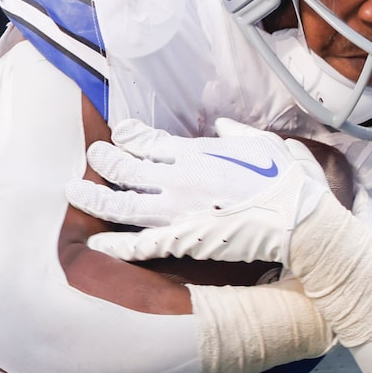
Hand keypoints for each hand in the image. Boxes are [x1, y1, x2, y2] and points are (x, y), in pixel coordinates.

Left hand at [75, 117, 337, 267]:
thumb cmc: (287, 181)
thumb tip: (222, 127)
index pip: (147, 140)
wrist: (297, 220)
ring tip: (74, 192)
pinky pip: (139, 244)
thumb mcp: (264, 143)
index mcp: (197, 151)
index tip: (118, 132)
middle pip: (125, 166)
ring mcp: (177, 210)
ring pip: (120, 202)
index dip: (127, 135)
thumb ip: (236, 134)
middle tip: (92, 157)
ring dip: (94, 197)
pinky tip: (94, 245)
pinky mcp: (182, 241)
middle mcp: (178, 177)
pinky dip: (115, 246)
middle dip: (103, 159)